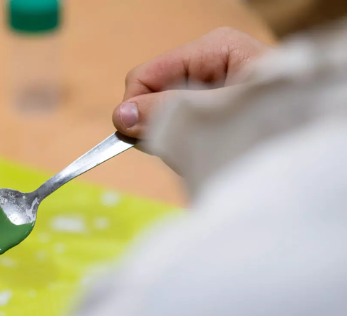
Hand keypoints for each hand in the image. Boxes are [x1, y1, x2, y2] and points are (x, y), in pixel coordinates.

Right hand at [112, 27, 271, 137]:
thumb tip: (121, 116)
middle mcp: (215, 61)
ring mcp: (218, 84)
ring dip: (178, 134)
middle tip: (185, 144)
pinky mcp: (223, 106)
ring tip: (208, 147)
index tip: (133, 137)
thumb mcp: (212, 114)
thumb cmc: (275, 124)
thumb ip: (164, 112)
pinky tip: (214, 147)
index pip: (147, 74)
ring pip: (170, 111)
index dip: (136, 106)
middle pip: (157, 92)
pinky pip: (188, 123)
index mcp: (214, 48)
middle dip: (161, 122)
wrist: (314, 144)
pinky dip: (192, 140)